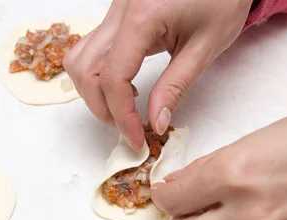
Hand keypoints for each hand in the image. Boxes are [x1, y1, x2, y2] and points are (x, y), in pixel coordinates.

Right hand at [63, 0, 253, 149]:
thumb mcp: (206, 47)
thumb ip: (175, 87)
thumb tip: (154, 123)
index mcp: (143, 16)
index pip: (113, 78)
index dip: (121, 116)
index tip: (137, 139)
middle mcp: (118, 10)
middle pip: (86, 70)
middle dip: (102, 108)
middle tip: (129, 128)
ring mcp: (113, 10)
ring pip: (80, 59)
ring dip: (94, 91)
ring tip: (124, 108)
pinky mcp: (115, 13)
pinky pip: (91, 48)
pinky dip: (98, 74)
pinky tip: (124, 84)